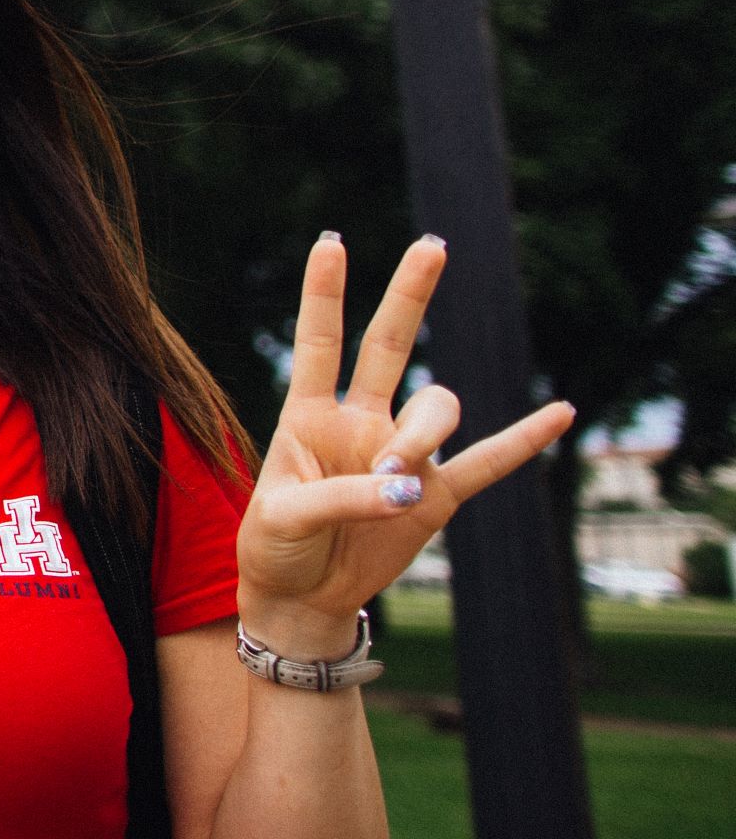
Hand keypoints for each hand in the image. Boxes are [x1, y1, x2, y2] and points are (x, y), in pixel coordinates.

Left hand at [235, 233, 575, 652]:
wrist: (301, 598)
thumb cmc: (275, 547)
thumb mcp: (285, 519)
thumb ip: (341, 496)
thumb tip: (408, 484)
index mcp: (309, 416)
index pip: (320, 344)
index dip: (324, 294)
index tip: (331, 241)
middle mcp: (361, 423)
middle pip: (389, 345)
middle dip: (409, 295)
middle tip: (431, 247)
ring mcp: (403, 456)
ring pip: (436, 411)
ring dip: (425, 434)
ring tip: (398, 477)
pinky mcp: (436, 497)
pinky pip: (489, 462)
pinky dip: (525, 440)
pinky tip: (562, 412)